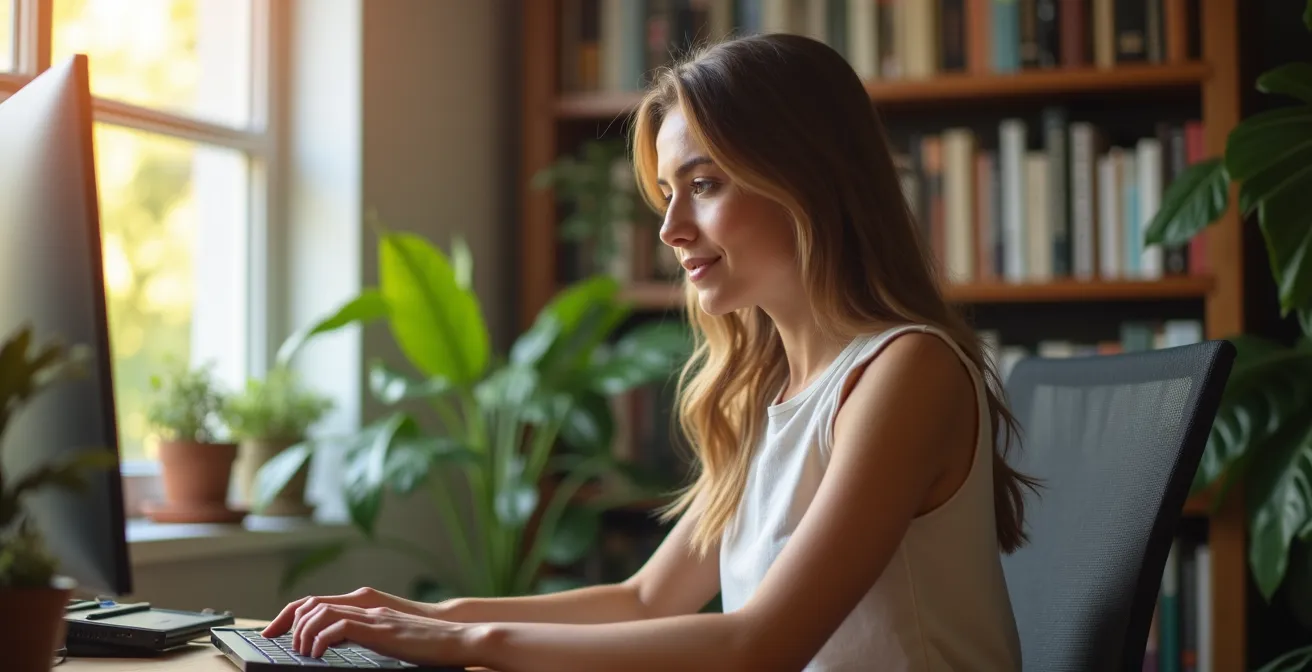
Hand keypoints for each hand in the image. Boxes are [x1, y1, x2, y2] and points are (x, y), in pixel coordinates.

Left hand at [262, 586, 435, 641]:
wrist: (457, 639)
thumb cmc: (429, 645)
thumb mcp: (390, 639)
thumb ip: (367, 636)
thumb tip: (340, 644)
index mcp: (367, 609)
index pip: (318, 602)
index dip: (291, 615)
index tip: (273, 632)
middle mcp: (367, 607)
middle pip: (313, 603)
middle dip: (287, 622)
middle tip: (277, 642)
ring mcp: (374, 617)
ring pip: (322, 612)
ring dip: (304, 632)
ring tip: (303, 652)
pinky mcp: (380, 630)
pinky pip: (340, 627)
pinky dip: (322, 639)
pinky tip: (320, 654)